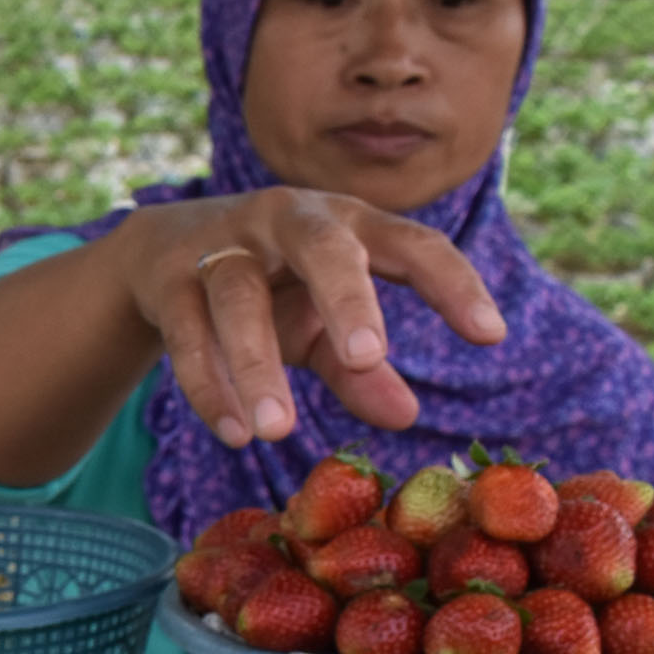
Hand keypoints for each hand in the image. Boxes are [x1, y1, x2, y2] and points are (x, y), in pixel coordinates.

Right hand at [116, 187, 507, 448]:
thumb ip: (358, 369)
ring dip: (257, 364)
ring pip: (238, 296)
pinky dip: (209, 385)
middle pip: (322, 248)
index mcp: (347, 224)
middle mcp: (288, 221)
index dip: (452, 285)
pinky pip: (187, 333)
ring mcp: (222, 245)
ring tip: (277, 432)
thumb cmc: (269, 287)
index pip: (412, 244)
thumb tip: (408, 418)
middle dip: (347, 298)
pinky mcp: (170, 278)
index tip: (491, 336)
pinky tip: (235, 432)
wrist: (161, 249)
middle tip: (369, 357)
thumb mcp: (319, 326)